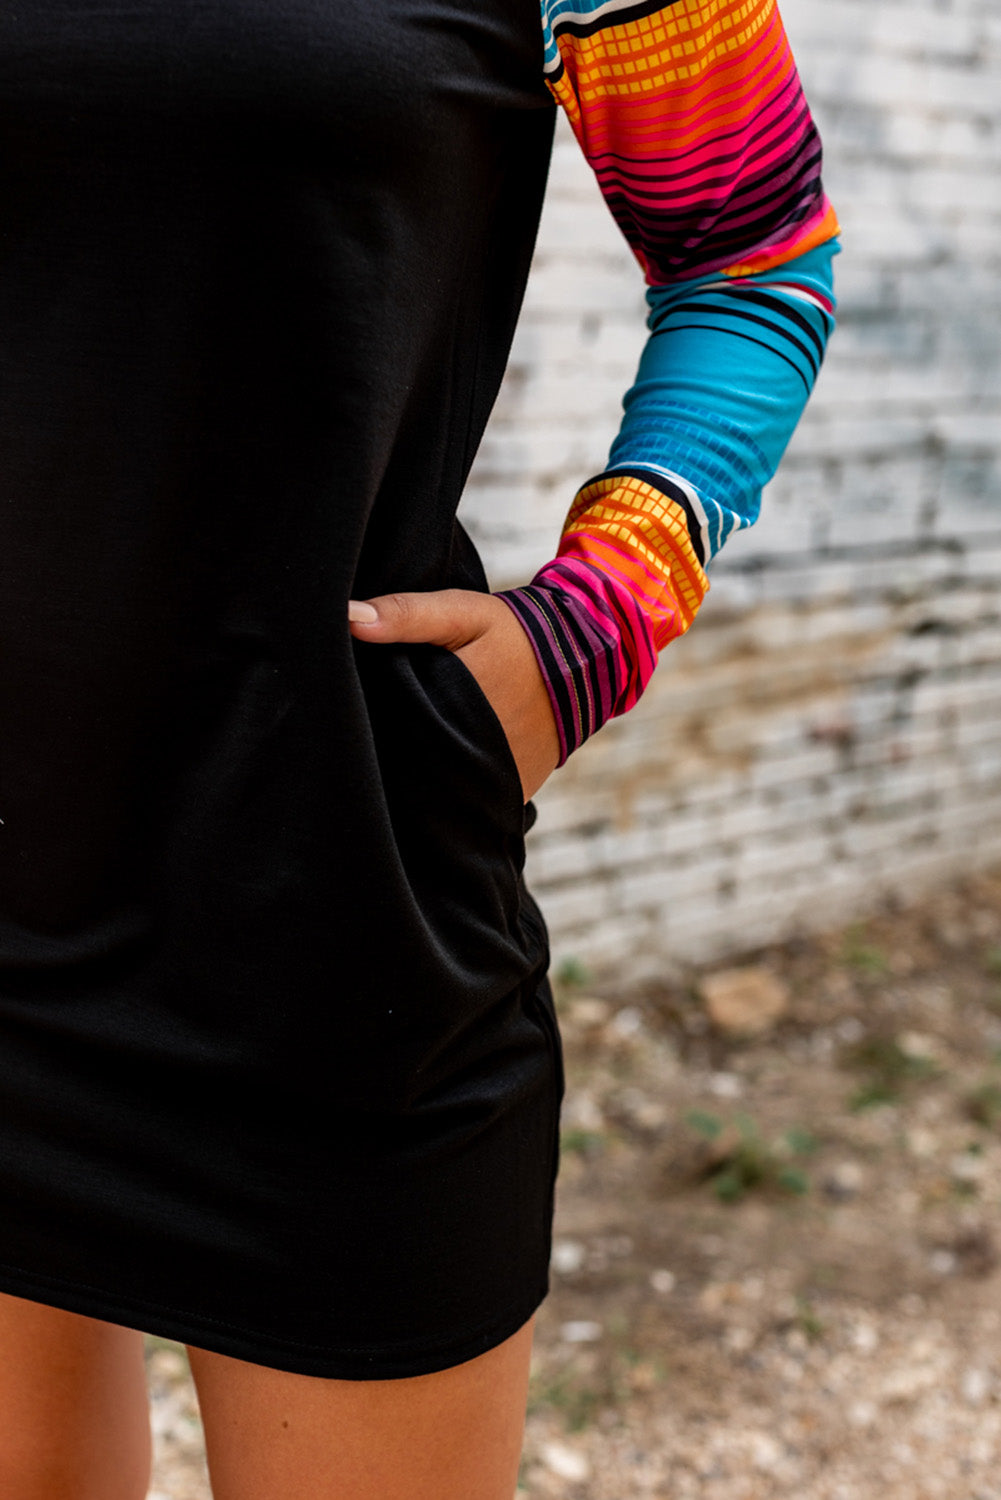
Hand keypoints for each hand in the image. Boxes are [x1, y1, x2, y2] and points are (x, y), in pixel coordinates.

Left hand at [348, 590, 559, 801]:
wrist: (589, 659)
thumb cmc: (517, 633)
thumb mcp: (462, 611)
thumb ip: (405, 614)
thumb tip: (348, 619)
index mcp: (452, 702)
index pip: (387, 725)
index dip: (369, 719)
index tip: (359, 707)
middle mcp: (473, 750)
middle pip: (410, 762)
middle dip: (393, 748)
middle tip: (385, 727)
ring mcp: (495, 778)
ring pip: (438, 786)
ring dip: (422, 773)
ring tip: (415, 747)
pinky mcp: (512, 793)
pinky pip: (470, 799)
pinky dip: (455, 787)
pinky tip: (446, 764)